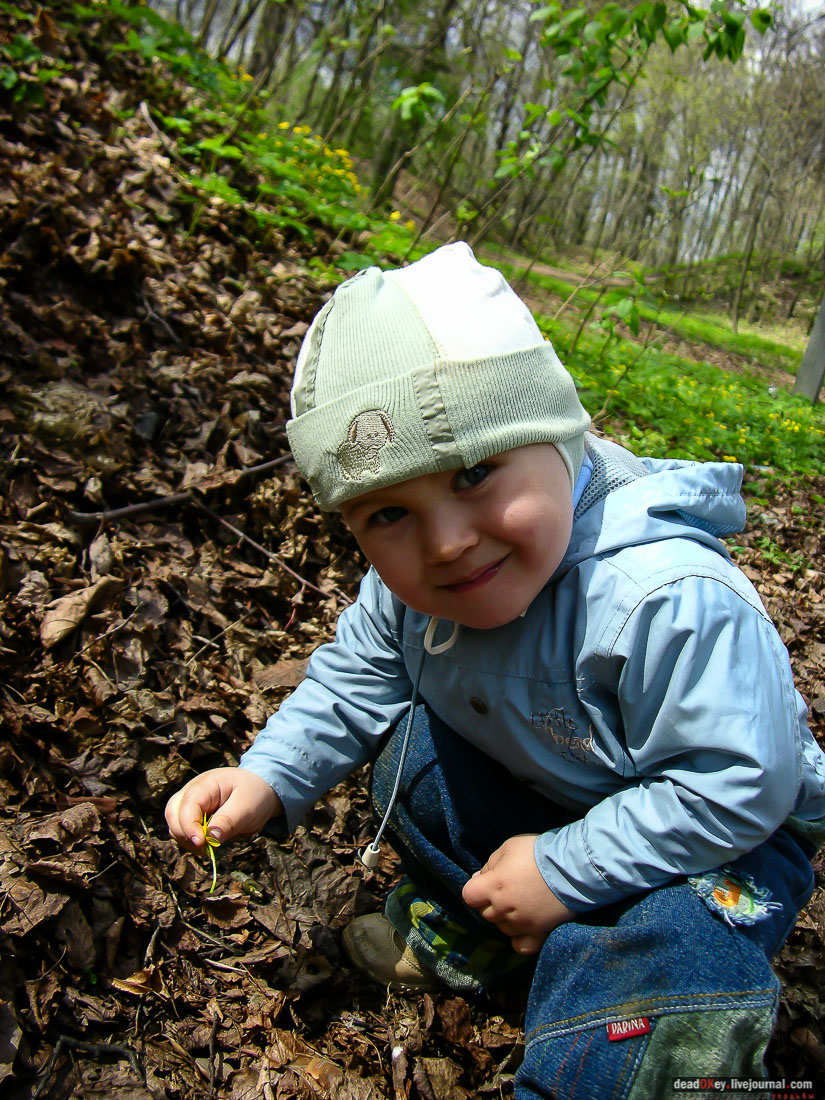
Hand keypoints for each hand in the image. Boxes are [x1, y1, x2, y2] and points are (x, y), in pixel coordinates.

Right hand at [165, 767, 282, 852]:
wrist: (261, 791)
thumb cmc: (255, 795)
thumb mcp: (247, 807)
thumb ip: (228, 822)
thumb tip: (209, 839)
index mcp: (206, 784)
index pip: (187, 805)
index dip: (189, 826)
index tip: (201, 843)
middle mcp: (193, 791)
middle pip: (173, 813)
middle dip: (184, 834)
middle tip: (204, 848)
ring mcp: (191, 803)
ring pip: (174, 823)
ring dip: (186, 839)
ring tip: (207, 847)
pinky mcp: (193, 814)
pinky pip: (183, 829)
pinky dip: (191, 840)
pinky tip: (206, 845)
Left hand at [461, 834, 575, 954]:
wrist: (571, 868)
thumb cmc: (537, 853)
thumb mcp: (508, 847)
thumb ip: (490, 864)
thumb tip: (479, 877)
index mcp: (493, 887)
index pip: (469, 895)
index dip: (476, 887)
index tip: (488, 880)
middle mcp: (503, 910)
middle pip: (484, 912)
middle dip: (490, 901)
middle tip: (507, 888)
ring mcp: (520, 925)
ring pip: (501, 928)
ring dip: (505, 917)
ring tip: (520, 903)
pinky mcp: (538, 934)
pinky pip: (521, 946)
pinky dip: (518, 938)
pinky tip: (523, 927)